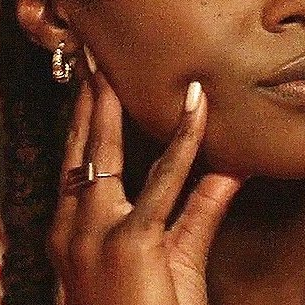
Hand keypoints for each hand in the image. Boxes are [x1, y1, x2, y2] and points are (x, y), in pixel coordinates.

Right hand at [49, 73, 242, 304]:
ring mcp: (97, 234)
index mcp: (73, 230)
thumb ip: (203, 204)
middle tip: (91, 53)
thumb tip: (231, 165)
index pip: (76, 161)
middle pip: (81, 147)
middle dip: (86, 98)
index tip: (90, 83)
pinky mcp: (132, 244)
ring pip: (104, 153)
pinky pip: (164, 181)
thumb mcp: (177, 251)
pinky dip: (184, 139)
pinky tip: (195, 105)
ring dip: (111, 103)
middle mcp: (75, 227)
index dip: (83, 119)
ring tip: (116, 62)